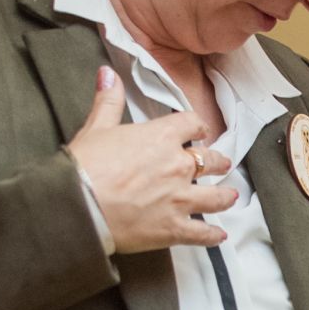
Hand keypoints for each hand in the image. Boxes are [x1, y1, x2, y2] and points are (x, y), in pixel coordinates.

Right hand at [65, 68, 234, 253]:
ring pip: (215, 197)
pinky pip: (201, 233)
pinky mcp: (173, 228)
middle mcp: (178, 166)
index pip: (191, 124)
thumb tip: (108, 73)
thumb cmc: (85, 166)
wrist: (78, 206)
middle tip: (222, 164)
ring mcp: (179, 199)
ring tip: (230, 197)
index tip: (201, 130)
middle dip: (218, 162)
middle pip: (209, 160)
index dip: (198, 126)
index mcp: (161, 137)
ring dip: (224, 196)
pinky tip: (218, 236)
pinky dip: (212, 236)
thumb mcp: (96, 127)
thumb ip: (109, 100)